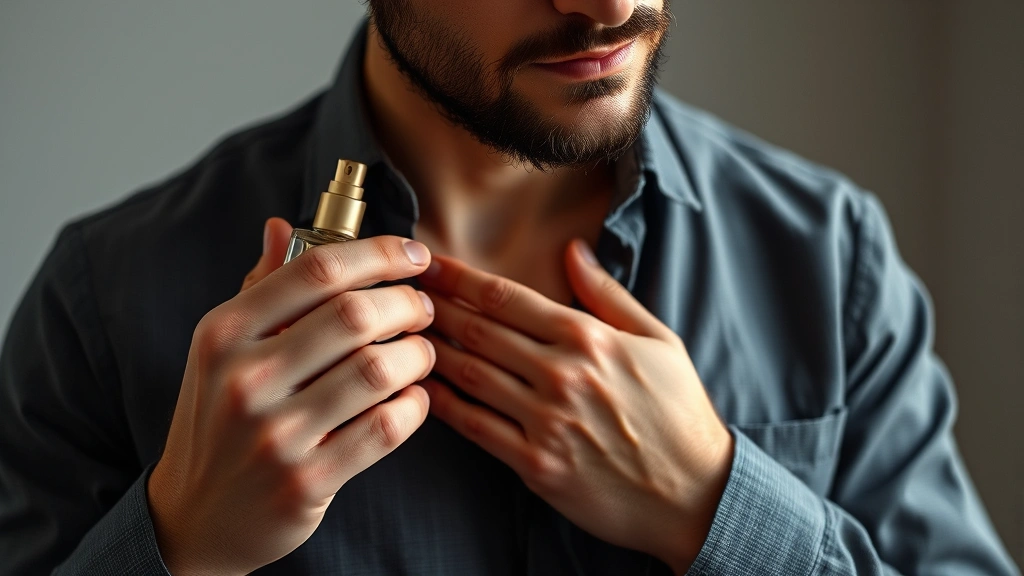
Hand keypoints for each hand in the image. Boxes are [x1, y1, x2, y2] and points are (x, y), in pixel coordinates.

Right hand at [147, 218, 436, 574]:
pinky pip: (385, 428)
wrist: (195, 516)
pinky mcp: (306, 482)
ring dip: (417, 354)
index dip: (379, 253)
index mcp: (223, 333)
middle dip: (407, 304)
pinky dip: (414, 407)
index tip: (413, 255)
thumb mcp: (222, 351)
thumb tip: (282, 225)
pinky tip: (413, 399)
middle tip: (422, 308)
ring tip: (421, 353)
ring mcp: (274, 435)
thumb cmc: (218, 420)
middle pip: (356, 314)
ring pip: (379, 370)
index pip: (316, 270)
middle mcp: (244, 379)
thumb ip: (259, 288)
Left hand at [417, 239, 733, 573]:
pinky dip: (445, 406)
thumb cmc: (678, 413)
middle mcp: (562, 374)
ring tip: (399, 333)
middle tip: (399, 291)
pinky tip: (421, 389)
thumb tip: (573, 249)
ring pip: (471, 375)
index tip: (429, 263)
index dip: (460, 278)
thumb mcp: (658, 340)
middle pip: (479, 330)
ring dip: (430, 350)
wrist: (695, 493)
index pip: (507, 298)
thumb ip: (608, 294)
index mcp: (589, 338)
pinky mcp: (537, 465)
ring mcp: (546, 421)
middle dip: (434, 306)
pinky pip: (477, 428)